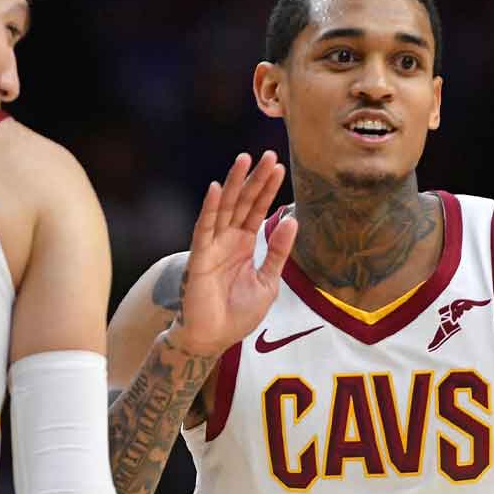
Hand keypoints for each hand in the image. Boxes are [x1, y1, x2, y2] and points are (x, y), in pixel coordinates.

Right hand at [166, 152, 297, 356]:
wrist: (214, 339)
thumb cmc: (238, 314)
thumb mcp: (268, 282)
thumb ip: (278, 253)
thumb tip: (293, 220)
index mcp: (245, 244)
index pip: (258, 210)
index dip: (268, 189)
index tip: (280, 167)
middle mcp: (228, 240)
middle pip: (243, 202)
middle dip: (255, 179)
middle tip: (268, 154)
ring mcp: (213, 246)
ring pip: (224, 208)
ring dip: (234, 184)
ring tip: (244, 159)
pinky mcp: (200, 258)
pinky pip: (205, 229)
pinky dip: (211, 208)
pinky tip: (218, 188)